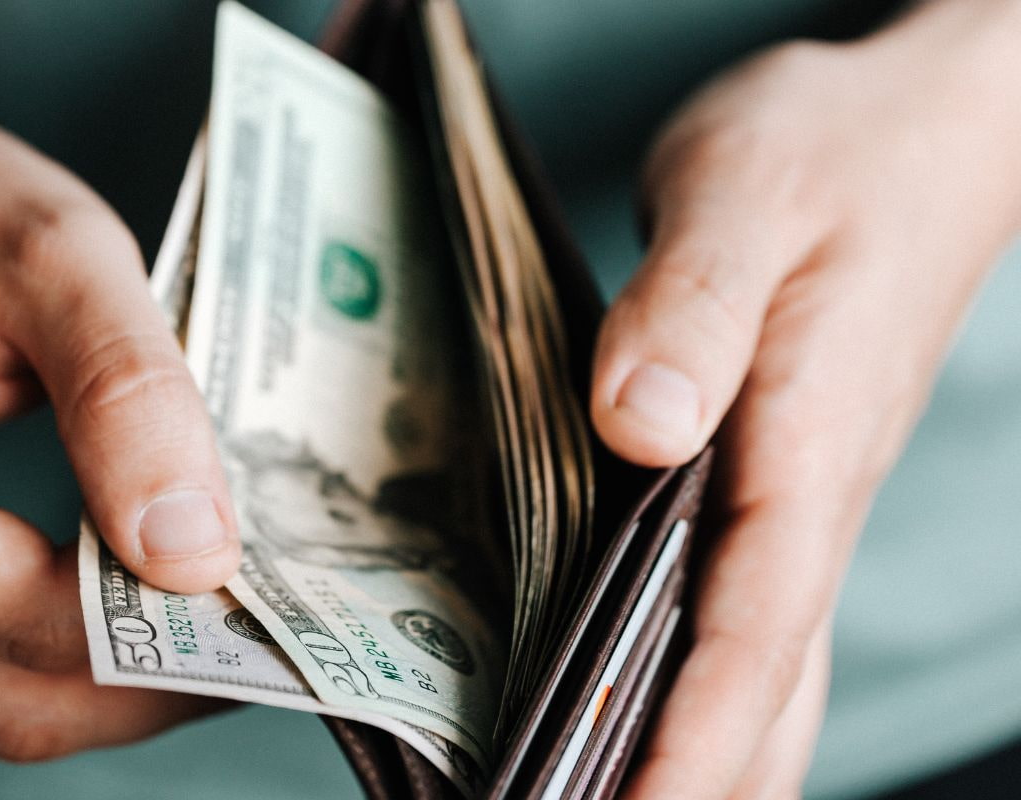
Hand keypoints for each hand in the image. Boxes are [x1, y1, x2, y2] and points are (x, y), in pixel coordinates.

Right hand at [0, 2, 236, 760]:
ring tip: (221, 634)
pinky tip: (145, 615)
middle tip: (265, 644)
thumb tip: (193, 551)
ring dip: (115, 688)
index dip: (156, 633)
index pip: (21, 616)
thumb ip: (127, 398)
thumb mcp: (55, 262)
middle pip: (4, 697)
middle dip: (149, 686)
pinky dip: (68, 661)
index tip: (262, 609)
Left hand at [590, 1, 1020, 795]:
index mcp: (807, 443)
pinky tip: (654, 704)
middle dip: (694, 781)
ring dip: (709, 753)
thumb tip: (638, 426)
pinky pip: (748, 608)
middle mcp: (811, 493)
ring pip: (766, 661)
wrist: (912, 133)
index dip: (689, 739)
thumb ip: (692, 307)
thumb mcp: (745, 195)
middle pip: (766, 681)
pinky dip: (709, 682)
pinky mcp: (778, 476)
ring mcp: (801, 493)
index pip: (753, 627)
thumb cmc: (832, 153)